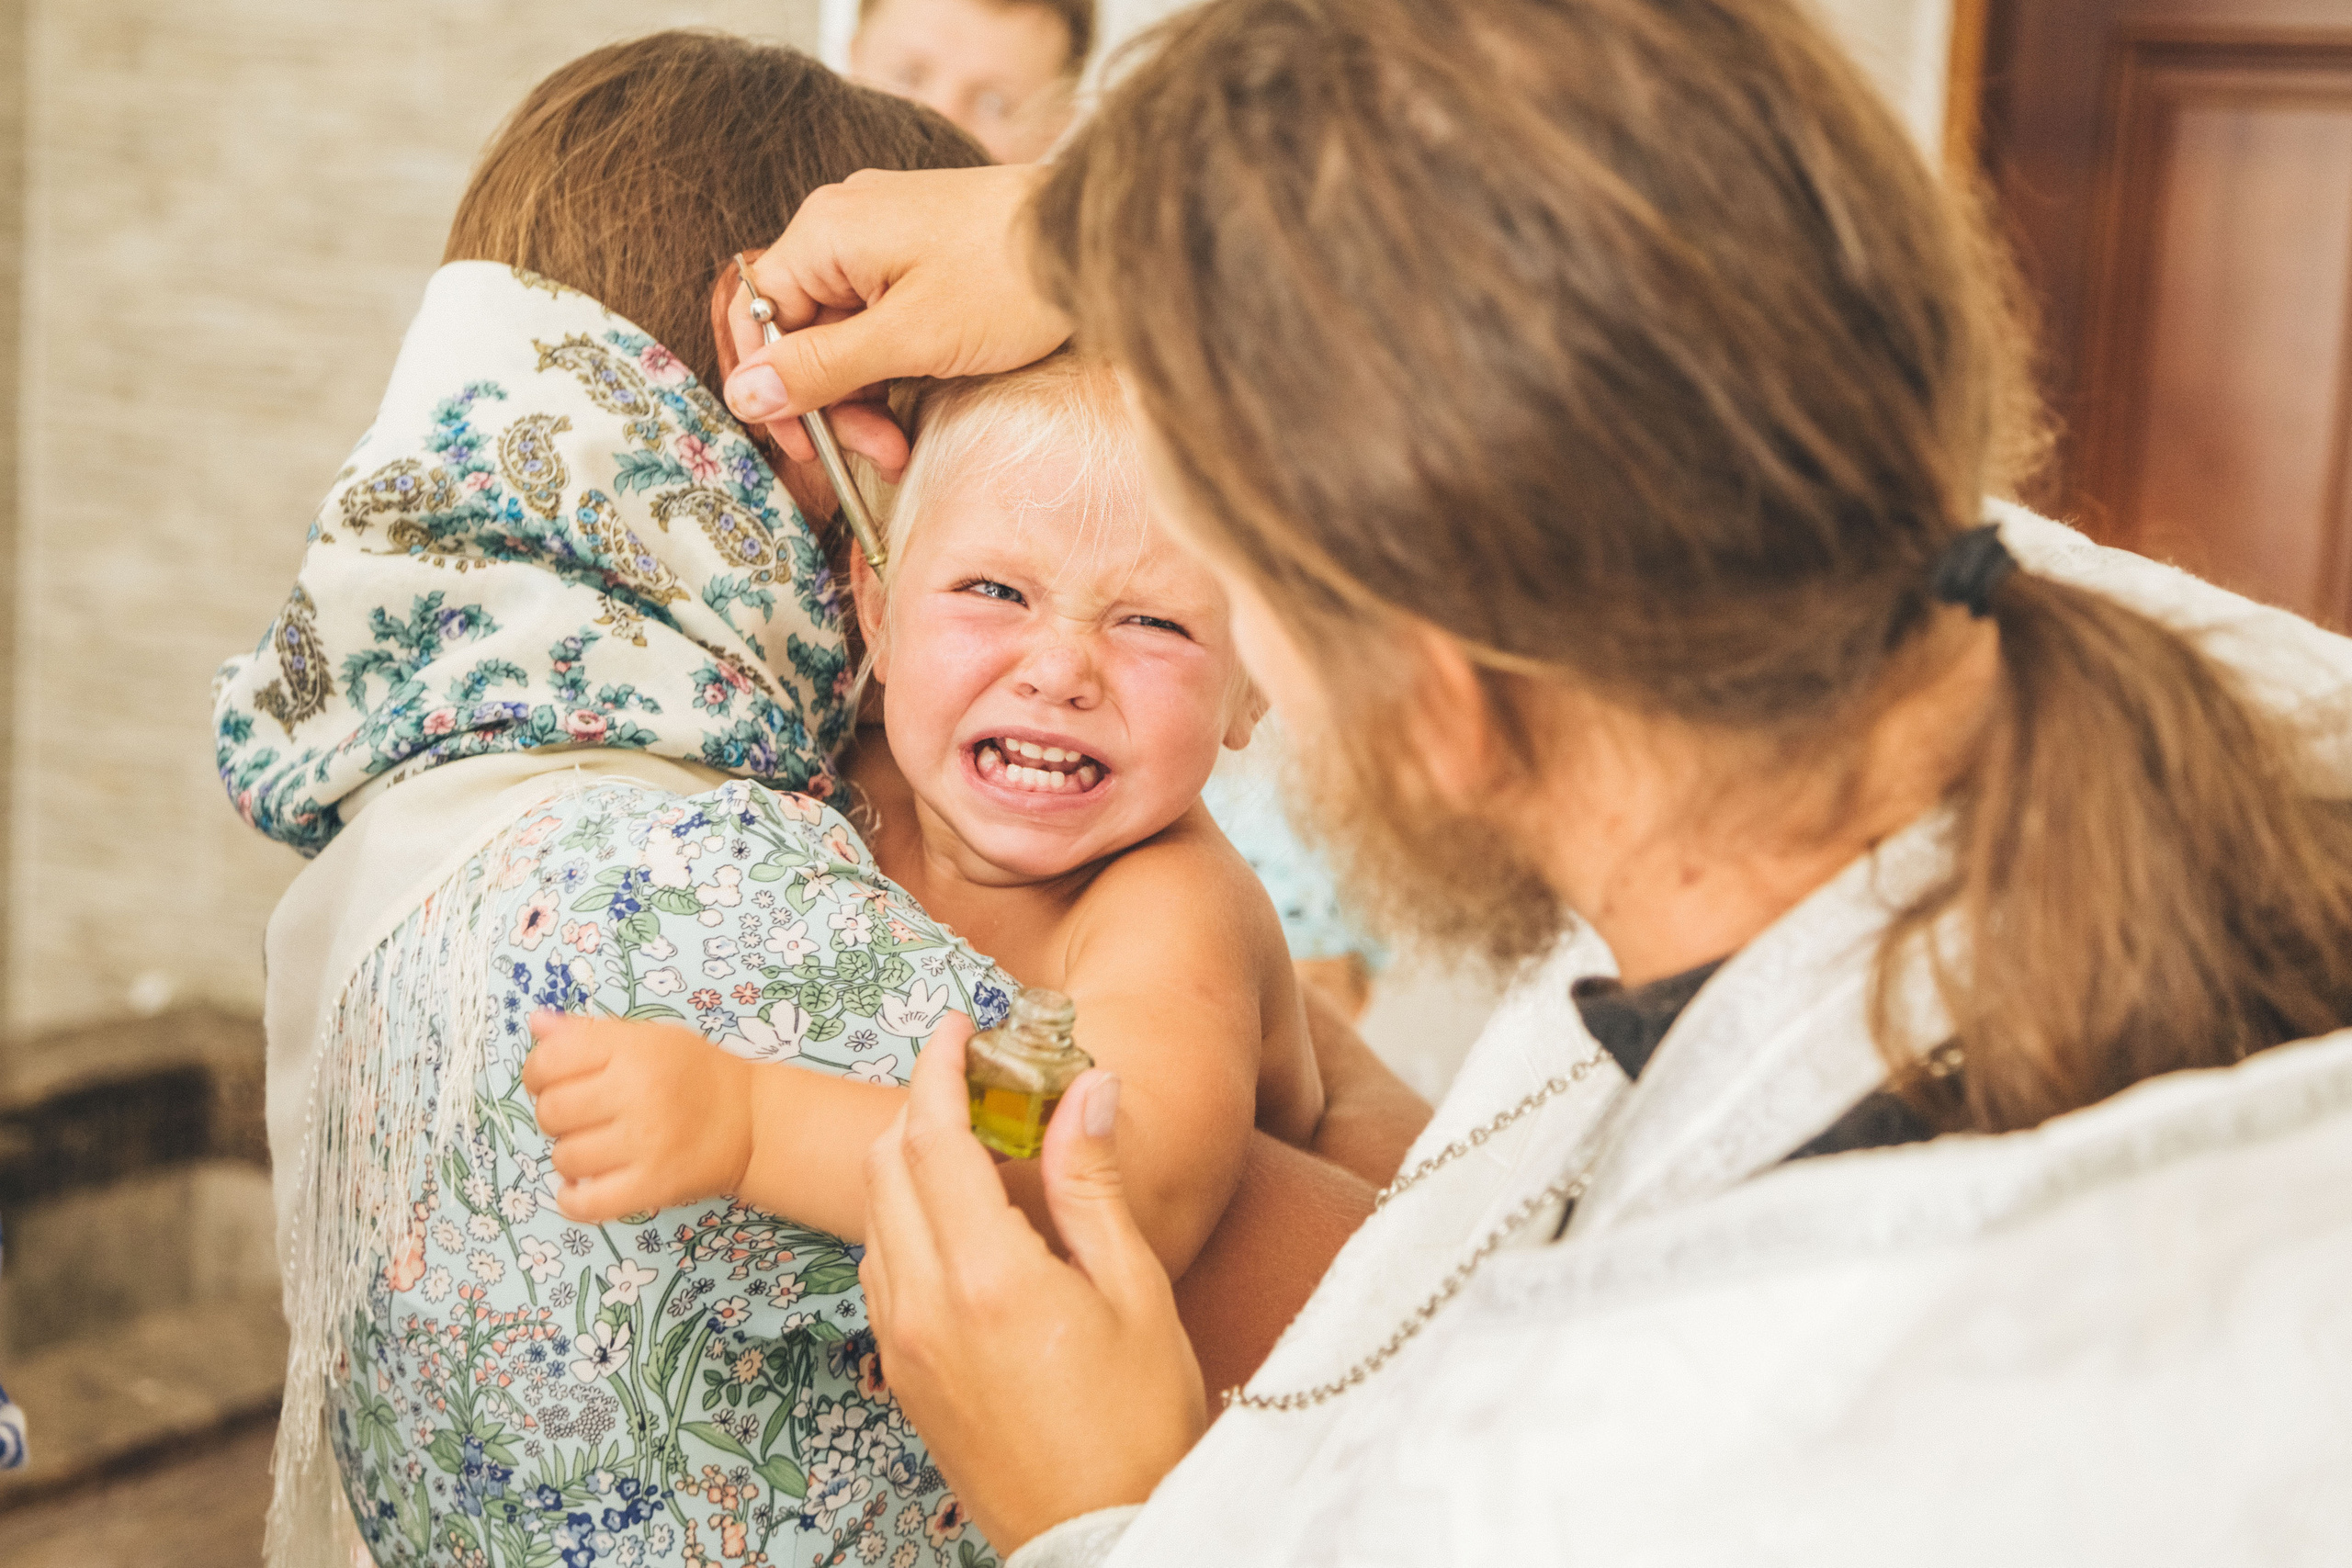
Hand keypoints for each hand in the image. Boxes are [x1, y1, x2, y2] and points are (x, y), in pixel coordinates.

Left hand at [523, 1012, 754, 1221]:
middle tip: (583, 1117)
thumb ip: (591, 1031)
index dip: (538, 1073)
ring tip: (596, 1148)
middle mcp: (637, 1093)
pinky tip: (582, 1187)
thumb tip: (536, 1025)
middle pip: (551, 1111)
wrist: (752, 1122)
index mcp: (633, 1051)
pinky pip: (586, 1203)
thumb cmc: (696, 1074)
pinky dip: (573, 1199)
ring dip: (571, 1156)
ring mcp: (645, 1143)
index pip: (550, 1060)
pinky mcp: (652, 1186)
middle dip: (556, 1116)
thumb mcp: (650, 1038)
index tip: (554, 1081)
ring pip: (565, 1158)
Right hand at [723, 166, 1074, 462]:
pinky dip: (894, 372)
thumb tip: (743, 395)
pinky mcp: (924, 261)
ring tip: (901, 448)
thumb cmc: (1009, 279)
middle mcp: (846, 228)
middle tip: (878, 456)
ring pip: (845, 337)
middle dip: (832, 404)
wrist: (1099, 242)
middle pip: (803, 332)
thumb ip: (821, 368)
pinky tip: (917, 414)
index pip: (758, 315)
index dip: (770, 385)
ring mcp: (887, 242)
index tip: (803, 442)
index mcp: (827, 233)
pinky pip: (883, 325)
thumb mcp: (910, 338)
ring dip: (866, 400)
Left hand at [860, 1021, 1205, 1552]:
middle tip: (975, 1079)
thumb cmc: (1139, 1421)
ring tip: (974, 1144)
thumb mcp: (1136, 1291)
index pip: (932, 1137)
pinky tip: (961, 1222)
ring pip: (875, 1215)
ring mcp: (903, 1342)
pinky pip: (881, 1268)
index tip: (958, 1027)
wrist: (1102, 1536)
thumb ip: (1096, 1182)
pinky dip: (905, 1219)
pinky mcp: (902, 1373)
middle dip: (921, 1104)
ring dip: (908, 1161)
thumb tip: (1089, 1086)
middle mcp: (924, 1304)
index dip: (938, 1068)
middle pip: (887, 1165)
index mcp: (986, 1275)